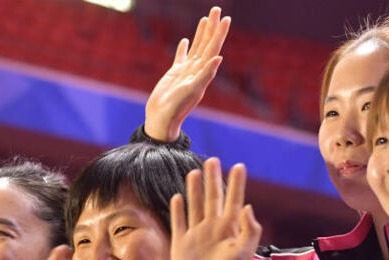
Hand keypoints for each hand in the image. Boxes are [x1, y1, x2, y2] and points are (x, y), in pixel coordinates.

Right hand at [144, 6, 229, 141]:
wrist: (162, 119)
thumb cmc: (176, 108)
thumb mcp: (191, 91)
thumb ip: (205, 75)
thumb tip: (218, 58)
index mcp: (203, 73)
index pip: (213, 48)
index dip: (219, 33)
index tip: (226, 19)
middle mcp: (197, 70)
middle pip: (207, 44)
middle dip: (212, 27)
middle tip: (217, 9)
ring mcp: (186, 72)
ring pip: (197, 48)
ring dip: (202, 33)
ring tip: (206, 18)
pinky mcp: (174, 75)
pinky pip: (181, 58)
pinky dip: (184, 48)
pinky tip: (185, 40)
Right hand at [170, 158, 259, 259]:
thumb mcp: (244, 253)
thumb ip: (249, 230)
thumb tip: (248, 206)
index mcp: (230, 230)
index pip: (234, 201)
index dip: (236, 184)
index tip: (239, 166)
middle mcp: (213, 229)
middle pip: (213, 198)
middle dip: (213, 180)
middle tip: (213, 160)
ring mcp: (196, 235)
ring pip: (195, 206)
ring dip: (195, 190)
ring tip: (195, 172)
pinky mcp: (181, 243)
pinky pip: (179, 222)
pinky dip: (178, 209)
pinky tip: (178, 197)